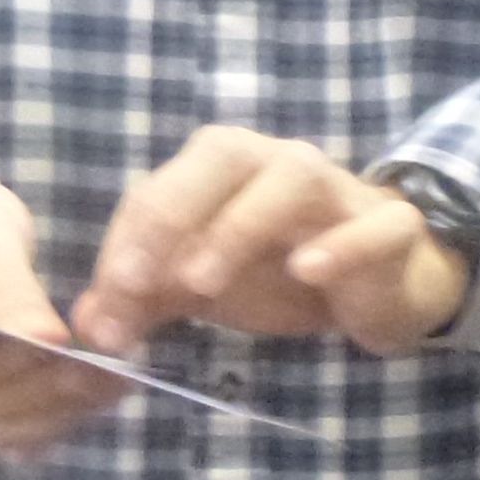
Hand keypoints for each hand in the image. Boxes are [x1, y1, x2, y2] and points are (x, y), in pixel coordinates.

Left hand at [74, 126, 469, 357]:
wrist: (380, 283)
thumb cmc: (281, 271)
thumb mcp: (203, 287)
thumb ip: (145, 300)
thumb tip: (88, 325)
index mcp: (223, 168)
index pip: (160, 189)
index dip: (126, 244)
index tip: (106, 307)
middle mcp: (277, 162)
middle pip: (221, 155)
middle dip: (171, 212)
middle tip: (136, 282)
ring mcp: (339, 190)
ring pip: (292, 179)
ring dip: (241, 225)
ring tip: (202, 284)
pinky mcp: (390, 229)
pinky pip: (372, 225)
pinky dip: (340, 244)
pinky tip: (308, 270)